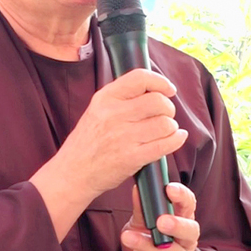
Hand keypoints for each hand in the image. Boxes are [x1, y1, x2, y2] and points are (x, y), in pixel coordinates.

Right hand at [46, 69, 187, 196]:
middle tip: (165, 115)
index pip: (140, 78)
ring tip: (165, 130)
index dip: (160, 82)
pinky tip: (176, 137)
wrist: (73, 172)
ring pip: (164, 123)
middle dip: (168, 108)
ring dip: (171, 126)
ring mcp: (122, 137)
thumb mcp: (98, 109)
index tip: (168, 90)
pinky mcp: (131, 158)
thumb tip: (156, 88)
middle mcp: (113, 114)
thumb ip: (123, 97)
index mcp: (105, 98)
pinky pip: (164, 144)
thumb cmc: (89, 140)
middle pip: (158, 101)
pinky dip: (176, 139)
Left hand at [121, 183, 198, 250]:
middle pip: (192, 229)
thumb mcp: (141, 219)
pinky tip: (133, 248)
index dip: (182, 194)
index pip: (189, 202)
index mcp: (183, 216)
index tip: (169, 188)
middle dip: (177, 225)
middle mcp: (187, 234)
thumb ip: (141, 207)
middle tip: (160, 222)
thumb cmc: (145, 233)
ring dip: (152, 245)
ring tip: (130, 238)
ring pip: (176, 250)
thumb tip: (137, 189)